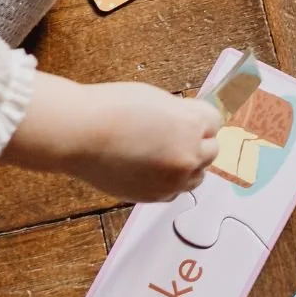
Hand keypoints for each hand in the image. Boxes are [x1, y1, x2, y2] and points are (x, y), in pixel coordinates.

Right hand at [1, 74, 221, 201]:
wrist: (80, 135)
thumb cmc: (111, 110)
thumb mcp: (156, 99)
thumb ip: (180, 113)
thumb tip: (192, 122)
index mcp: (190, 125)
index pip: (215, 122)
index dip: (201, 118)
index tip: (194, 118)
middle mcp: (187, 155)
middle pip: (211, 151)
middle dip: (198, 142)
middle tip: (178, 135)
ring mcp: (172, 180)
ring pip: (197, 176)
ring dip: (188, 165)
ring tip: (164, 153)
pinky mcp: (155, 196)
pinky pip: (175, 191)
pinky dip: (169, 182)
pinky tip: (152, 168)